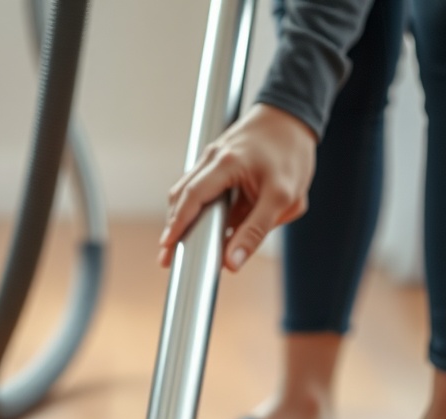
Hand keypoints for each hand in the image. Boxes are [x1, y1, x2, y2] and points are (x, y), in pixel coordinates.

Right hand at [158, 103, 316, 270]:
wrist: (292, 114)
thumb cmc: (291, 152)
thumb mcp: (283, 198)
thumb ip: (256, 231)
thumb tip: (232, 263)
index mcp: (227, 163)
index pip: (192, 197)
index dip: (177, 224)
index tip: (167, 247)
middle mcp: (212, 157)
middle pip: (181, 196)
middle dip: (173, 228)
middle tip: (166, 258)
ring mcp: (211, 158)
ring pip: (187, 192)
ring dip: (182, 219)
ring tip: (180, 247)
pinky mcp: (216, 162)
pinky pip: (199, 188)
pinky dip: (195, 208)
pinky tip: (200, 227)